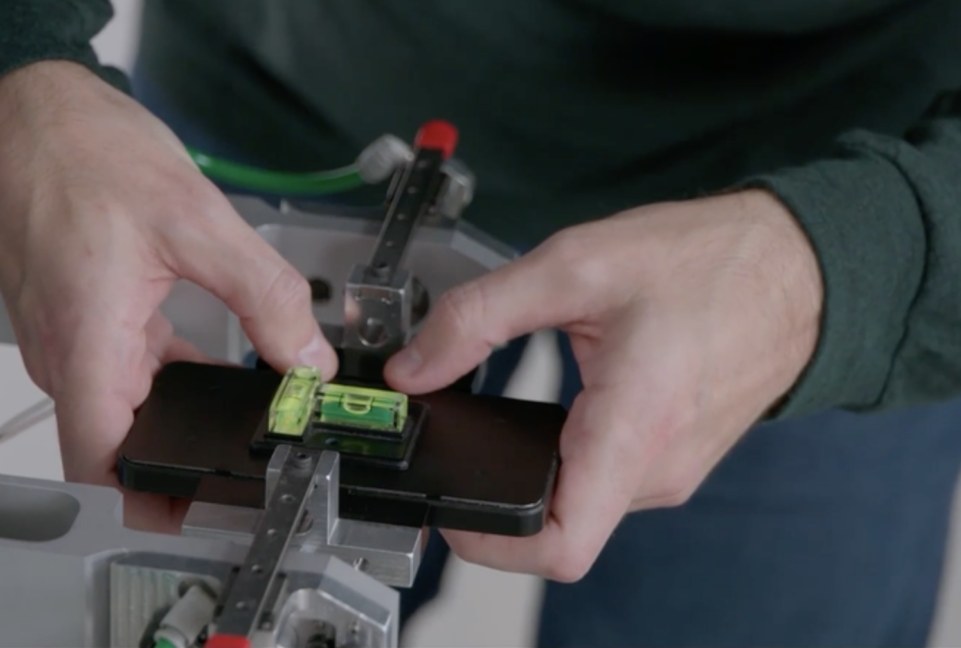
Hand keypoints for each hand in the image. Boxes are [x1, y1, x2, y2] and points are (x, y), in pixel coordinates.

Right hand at [0, 61, 336, 530]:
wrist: (21, 108)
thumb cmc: (77, 151)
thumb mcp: (195, 220)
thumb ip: (264, 295)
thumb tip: (307, 359)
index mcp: (84, 346)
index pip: (102, 467)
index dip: (152, 502)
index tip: (208, 512)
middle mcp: (69, 357)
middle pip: (122, 445)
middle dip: (188, 462)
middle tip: (259, 462)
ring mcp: (74, 340)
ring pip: (131, 408)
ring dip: (185, 418)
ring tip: (253, 418)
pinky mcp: (85, 318)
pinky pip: (130, 370)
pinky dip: (173, 378)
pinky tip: (220, 367)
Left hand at [385, 190, 822, 579]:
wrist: (794, 265)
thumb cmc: (706, 261)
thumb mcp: (572, 266)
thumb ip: (478, 318)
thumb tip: (413, 369)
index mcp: (636, 428)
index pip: (560, 545)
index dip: (488, 542)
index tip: (446, 505)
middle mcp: (658, 468)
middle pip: (556, 525)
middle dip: (495, 490)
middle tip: (455, 438)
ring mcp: (670, 470)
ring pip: (577, 501)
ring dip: (532, 468)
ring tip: (505, 416)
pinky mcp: (672, 459)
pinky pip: (603, 479)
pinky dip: (566, 455)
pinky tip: (558, 409)